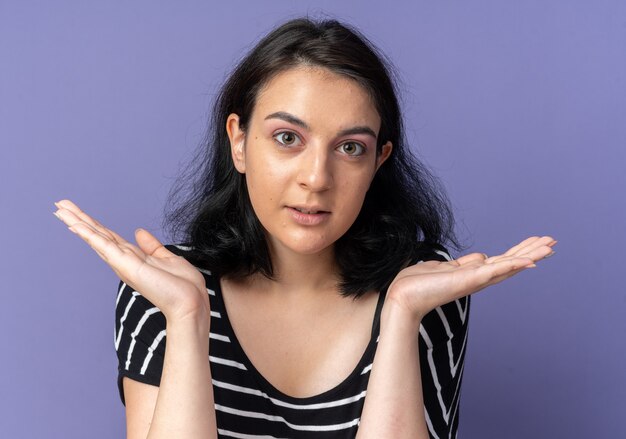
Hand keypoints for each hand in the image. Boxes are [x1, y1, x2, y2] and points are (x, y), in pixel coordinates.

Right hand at [53, 199, 209, 323]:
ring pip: (96, 238)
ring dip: (77, 222)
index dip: (94, 224)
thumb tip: (139, 232)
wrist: (191, 302)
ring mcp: (123, 263)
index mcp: (134, 258)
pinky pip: (104, 246)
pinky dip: (89, 235)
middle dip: (79, 220)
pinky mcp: (126, 265)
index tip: (79, 213)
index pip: (109, 237)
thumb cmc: (183, 287)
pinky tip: (75, 225)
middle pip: (97, 235)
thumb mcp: (167, 259)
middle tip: (60, 205)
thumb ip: (151, 246)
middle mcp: (124, 261)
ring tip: (60, 209)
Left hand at [386, 236, 556, 319]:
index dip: (520, 252)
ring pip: (508, 265)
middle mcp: (478, 278)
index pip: (502, 261)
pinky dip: (513, 265)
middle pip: (511, 262)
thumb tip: (480, 256)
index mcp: (472, 274)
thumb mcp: (444, 267)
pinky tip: (530, 260)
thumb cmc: (417, 284)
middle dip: (532, 251)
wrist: (402, 298)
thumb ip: (464, 264)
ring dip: (530, 255)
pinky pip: (495, 270)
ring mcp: (475, 280)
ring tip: (550, 246)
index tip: (538, 244)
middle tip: (553, 242)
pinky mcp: (469, 280)